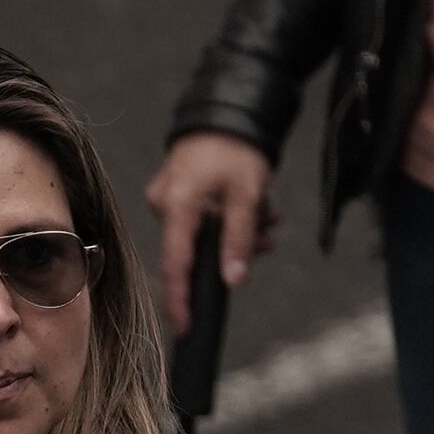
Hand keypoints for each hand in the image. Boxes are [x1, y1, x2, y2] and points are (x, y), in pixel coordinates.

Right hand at [148, 132, 278, 331]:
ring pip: (205, 231)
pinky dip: (228, 215)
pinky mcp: (178, 189)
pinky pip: (202, 215)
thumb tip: (233, 280)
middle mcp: (165, 203)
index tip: (186, 327)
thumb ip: (239, 239)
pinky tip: (255, 206)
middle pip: (197, 248)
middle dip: (235, 248)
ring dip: (238, 229)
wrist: (230, 106)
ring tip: (268, 215)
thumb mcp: (248, 194)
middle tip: (267, 238)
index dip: (180, 300)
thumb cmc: (238, 147)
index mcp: (177, 206)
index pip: (174, 265)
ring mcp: (169, 196)